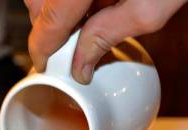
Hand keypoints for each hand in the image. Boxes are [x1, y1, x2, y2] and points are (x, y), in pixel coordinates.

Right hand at [24, 0, 187, 83]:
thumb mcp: (149, 9)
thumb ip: (107, 36)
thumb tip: (80, 63)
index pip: (49, 18)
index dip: (43, 47)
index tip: (44, 65)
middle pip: (39, 1)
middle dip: (49, 26)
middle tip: (70, 46)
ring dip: (56, 8)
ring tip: (85, 21)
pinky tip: (91, 2)